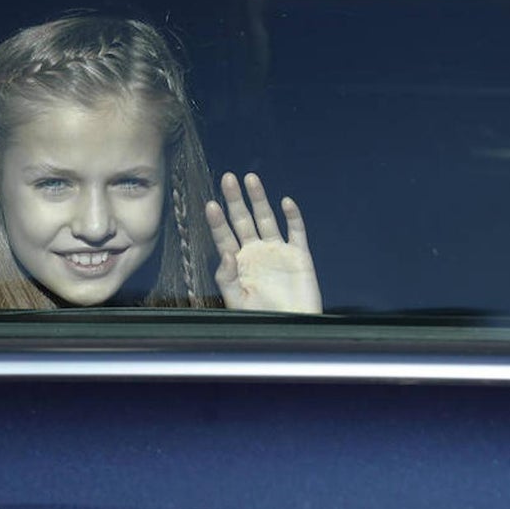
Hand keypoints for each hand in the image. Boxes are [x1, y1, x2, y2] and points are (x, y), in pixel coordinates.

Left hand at [204, 172, 321, 313]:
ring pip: (266, 219)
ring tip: (250, 178)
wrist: (291, 330)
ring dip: (259, 199)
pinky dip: (292, 216)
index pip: (223, 237)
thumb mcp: (237, 301)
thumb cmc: (260, 320)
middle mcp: (255, 252)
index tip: (210, 205)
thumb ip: (228, 278)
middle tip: (227, 178)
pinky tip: (285, 202)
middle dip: (235, 199)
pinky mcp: (299, 255)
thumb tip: (226, 254)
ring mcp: (277, 251)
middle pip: (242, 220)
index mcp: (237, 263)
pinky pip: (296, 231)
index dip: (217, 221)